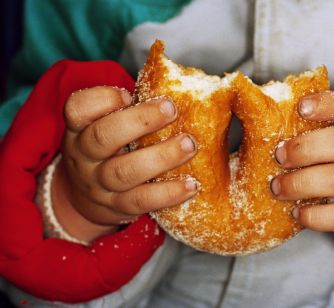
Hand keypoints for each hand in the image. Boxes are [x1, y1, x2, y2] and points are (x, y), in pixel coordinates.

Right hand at [52, 86, 197, 241]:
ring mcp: (100, 185)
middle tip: (171, 109)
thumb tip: (179, 88)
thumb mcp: (104, 128)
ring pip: (125, 172)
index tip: (127, 95)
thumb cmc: (107, 152)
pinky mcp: (118, 207)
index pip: (77, 109)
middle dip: (140, 120)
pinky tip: (191, 184)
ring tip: (190, 145)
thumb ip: (130, 110)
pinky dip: (169, 193)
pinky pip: (143, 201)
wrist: (84, 199)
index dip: (101, 100)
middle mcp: (85, 157)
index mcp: (79, 129)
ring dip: (161, 157)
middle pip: (103, 137)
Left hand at [271, 91, 333, 273]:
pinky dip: (315, 216)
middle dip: (305, 149)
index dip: (327, 104)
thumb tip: (256, 120)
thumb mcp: (332, 144)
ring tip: (278, 188)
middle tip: (279, 157)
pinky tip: (297, 212)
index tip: (301, 107)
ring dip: (302, 183)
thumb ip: (305, 132)